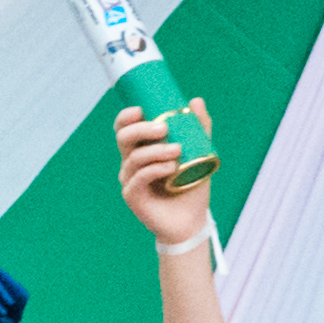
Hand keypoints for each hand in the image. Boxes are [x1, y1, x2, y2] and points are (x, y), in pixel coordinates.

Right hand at [114, 105, 216, 252]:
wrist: (191, 221)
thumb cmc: (191, 187)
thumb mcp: (200, 153)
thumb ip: (199, 129)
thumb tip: (195, 101)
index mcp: (142, 149)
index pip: (125, 128)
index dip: (126, 117)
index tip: (140, 109)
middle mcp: (131, 163)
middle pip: (123, 138)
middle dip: (141, 129)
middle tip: (163, 128)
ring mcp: (130, 180)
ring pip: (133, 158)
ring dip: (155, 151)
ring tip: (177, 151)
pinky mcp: (132, 197)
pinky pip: (139, 178)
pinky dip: (154, 169)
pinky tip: (171, 168)